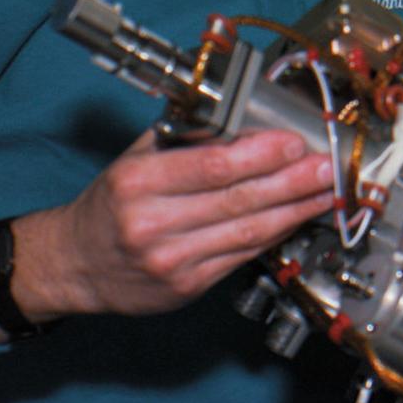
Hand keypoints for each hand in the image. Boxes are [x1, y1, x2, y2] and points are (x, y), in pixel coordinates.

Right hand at [0, 128, 335, 339]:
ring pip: (249, 232)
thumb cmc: (112, 201)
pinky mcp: (188, 286)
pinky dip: (277, 234)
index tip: (296, 142)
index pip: (214, 166)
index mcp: (139, 182)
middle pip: (239, 200)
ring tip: (327, 190)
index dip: (262, 155)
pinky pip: (243, 254)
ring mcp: (172, 260)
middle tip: (328, 166)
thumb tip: (247, 116)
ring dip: (297, 209)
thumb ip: (189, 137)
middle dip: (293, 182)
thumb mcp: (138, 156)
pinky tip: (299, 216)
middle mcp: (153, 224)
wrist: (74, 264)